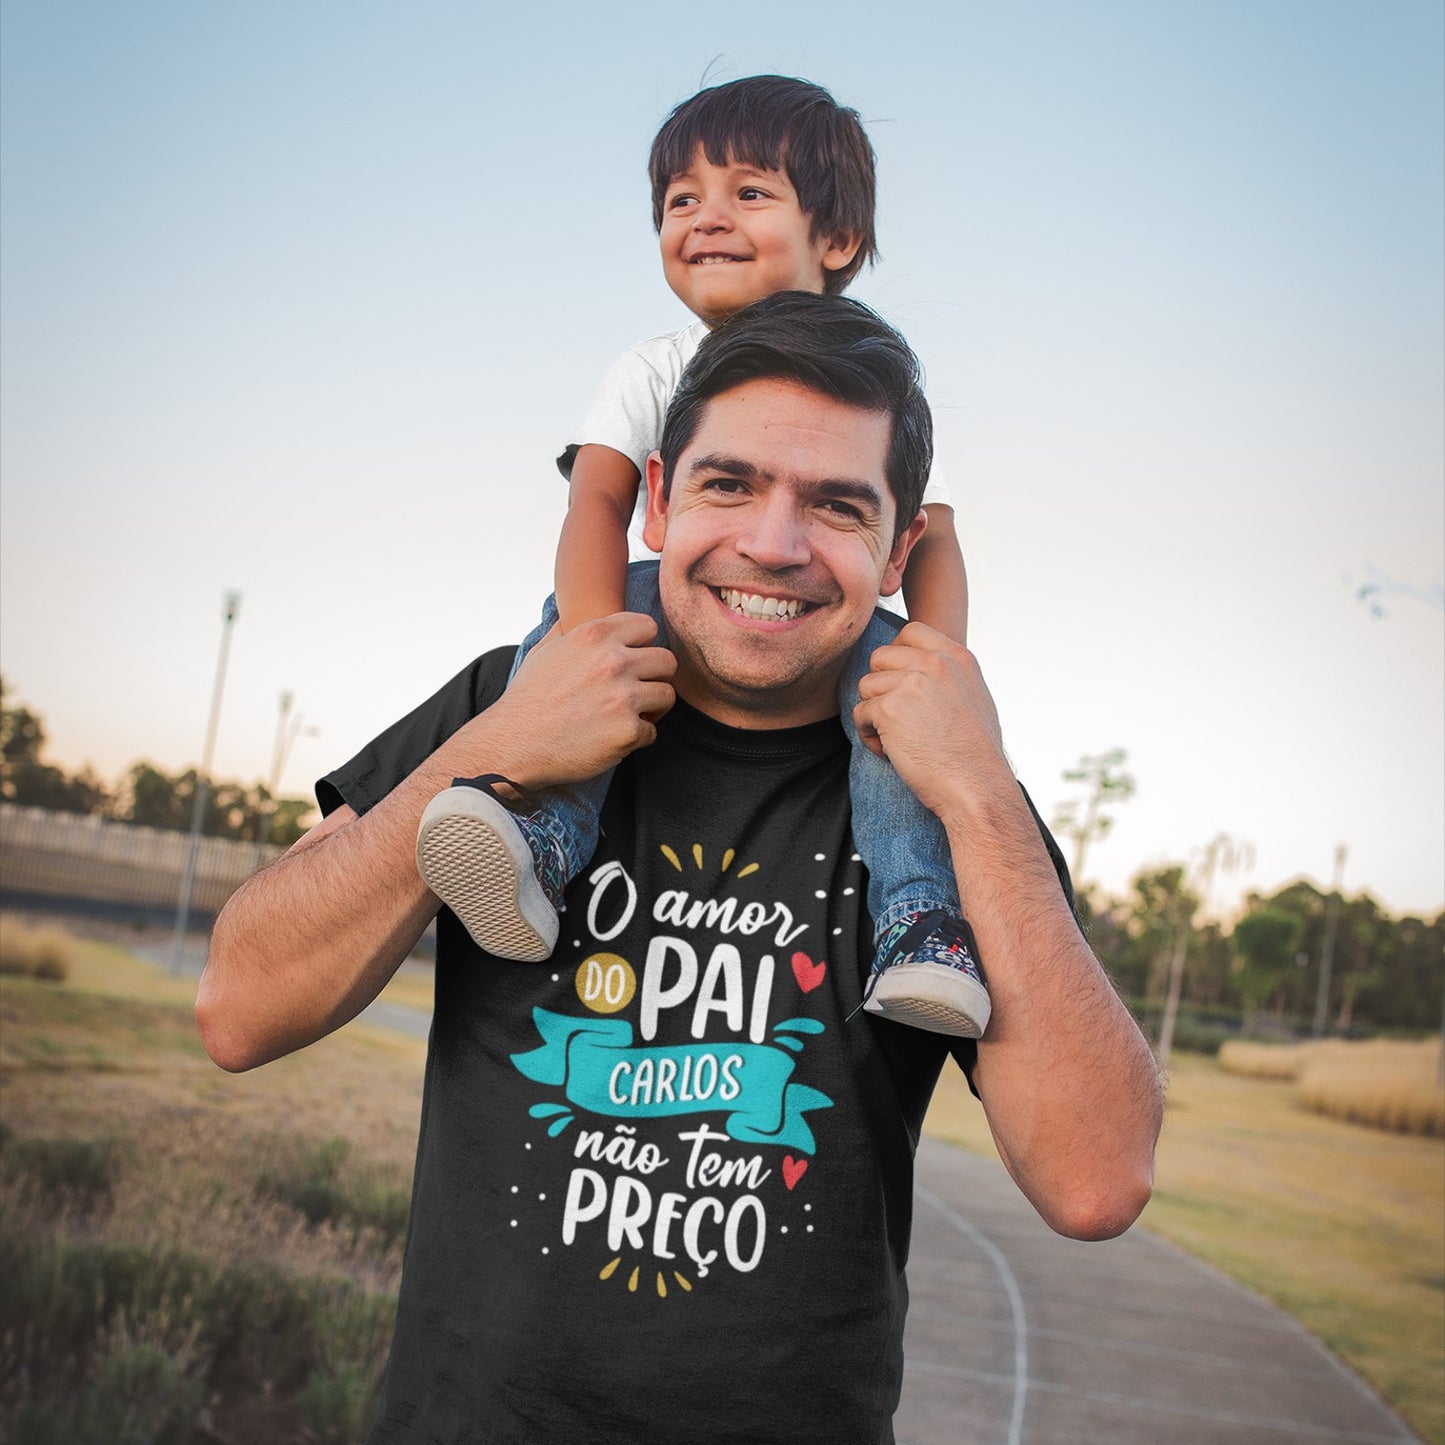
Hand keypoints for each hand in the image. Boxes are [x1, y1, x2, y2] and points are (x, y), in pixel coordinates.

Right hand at [476, 612, 675, 788]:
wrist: (513, 744)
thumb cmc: (527, 699)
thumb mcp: (545, 650)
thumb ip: (571, 630)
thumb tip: (578, 613)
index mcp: (594, 635)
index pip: (648, 626)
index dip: (643, 645)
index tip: (632, 661)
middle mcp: (612, 661)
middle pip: (667, 661)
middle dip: (655, 677)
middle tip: (637, 691)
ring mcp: (623, 697)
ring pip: (666, 696)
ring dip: (651, 708)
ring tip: (627, 715)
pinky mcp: (627, 731)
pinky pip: (652, 731)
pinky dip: (636, 737)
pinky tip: (612, 738)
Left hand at [852, 622, 1007, 818]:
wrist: (977, 787)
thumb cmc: (976, 754)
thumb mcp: (973, 697)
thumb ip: (947, 676)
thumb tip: (917, 668)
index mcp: (957, 657)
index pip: (911, 632)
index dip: (896, 656)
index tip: (901, 684)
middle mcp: (935, 663)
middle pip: (880, 658)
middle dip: (881, 688)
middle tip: (899, 719)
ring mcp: (911, 683)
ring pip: (866, 686)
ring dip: (874, 715)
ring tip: (898, 740)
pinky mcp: (889, 708)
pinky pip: (860, 713)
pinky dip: (870, 736)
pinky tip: (893, 753)